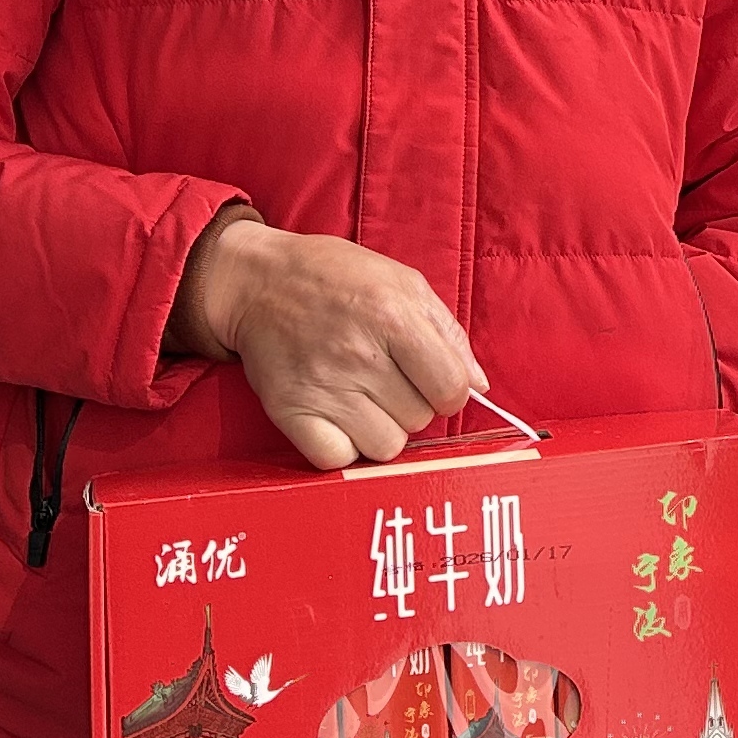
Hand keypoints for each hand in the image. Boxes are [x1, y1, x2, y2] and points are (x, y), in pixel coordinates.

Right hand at [171, 210, 484, 469]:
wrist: (258, 281)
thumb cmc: (336, 278)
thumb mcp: (403, 282)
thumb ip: (448, 332)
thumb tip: (479, 385)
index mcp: (393, 316)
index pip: (451, 389)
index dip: (450, 391)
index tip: (432, 381)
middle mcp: (359, 354)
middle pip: (420, 420)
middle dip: (413, 404)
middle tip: (386, 377)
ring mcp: (323, 386)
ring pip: (385, 447)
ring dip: (381, 429)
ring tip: (363, 397)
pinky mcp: (290, 411)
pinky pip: (338, 459)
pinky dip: (343, 447)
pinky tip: (338, 418)